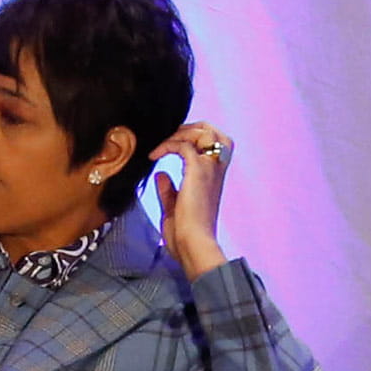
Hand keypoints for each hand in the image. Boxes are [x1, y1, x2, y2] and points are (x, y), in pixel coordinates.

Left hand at [154, 123, 235, 275]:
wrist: (192, 243)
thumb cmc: (184, 234)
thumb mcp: (173, 208)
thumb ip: (168, 190)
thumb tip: (160, 175)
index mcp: (213, 178)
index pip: (215, 143)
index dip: (195, 137)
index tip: (172, 144)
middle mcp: (215, 170)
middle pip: (215, 131)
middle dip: (191, 127)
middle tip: (169, 138)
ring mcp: (209, 169)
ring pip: (204, 132)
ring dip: (180, 133)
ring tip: (161, 146)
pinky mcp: (198, 171)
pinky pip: (183, 145)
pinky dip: (167, 145)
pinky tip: (154, 156)